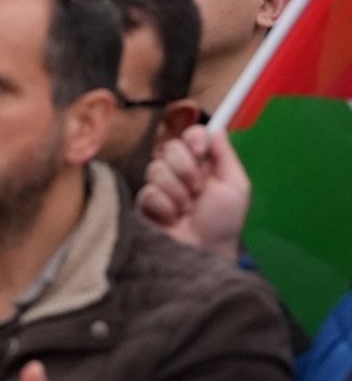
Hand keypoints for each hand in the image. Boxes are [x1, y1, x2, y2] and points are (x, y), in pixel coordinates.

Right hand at [138, 126, 248, 260]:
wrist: (206, 251)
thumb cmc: (224, 222)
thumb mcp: (235, 186)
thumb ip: (224, 155)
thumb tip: (216, 129)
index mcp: (202, 164)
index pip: (189, 135)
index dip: (192, 138)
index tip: (200, 150)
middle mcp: (179, 171)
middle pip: (170, 147)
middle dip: (186, 169)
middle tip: (197, 190)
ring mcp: (160, 187)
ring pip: (156, 168)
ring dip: (176, 192)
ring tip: (186, 210)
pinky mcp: (144, 203)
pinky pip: (147, 191)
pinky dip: (163, 206)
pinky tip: (172, 218)